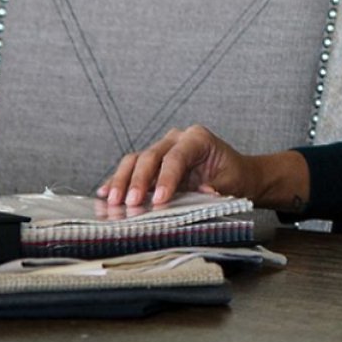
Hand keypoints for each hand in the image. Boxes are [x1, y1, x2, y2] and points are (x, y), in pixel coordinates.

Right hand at [98, 124, 257, 207]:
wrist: (236, 174)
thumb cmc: (233, 176)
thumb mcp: (230, 183)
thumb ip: (215, 188)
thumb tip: (202, 193)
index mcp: (198, 138)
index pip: (177, 157)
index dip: (166, 178)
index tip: (159, 200)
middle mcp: (177, 139)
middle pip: (151, 156)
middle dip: (139, 181)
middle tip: (130, 203)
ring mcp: (162, 149)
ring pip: (136, 160)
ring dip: (122, 181)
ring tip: (112, 201)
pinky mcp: (152, 164)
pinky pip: (131, 169)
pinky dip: (117, 181)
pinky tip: (104, 194)